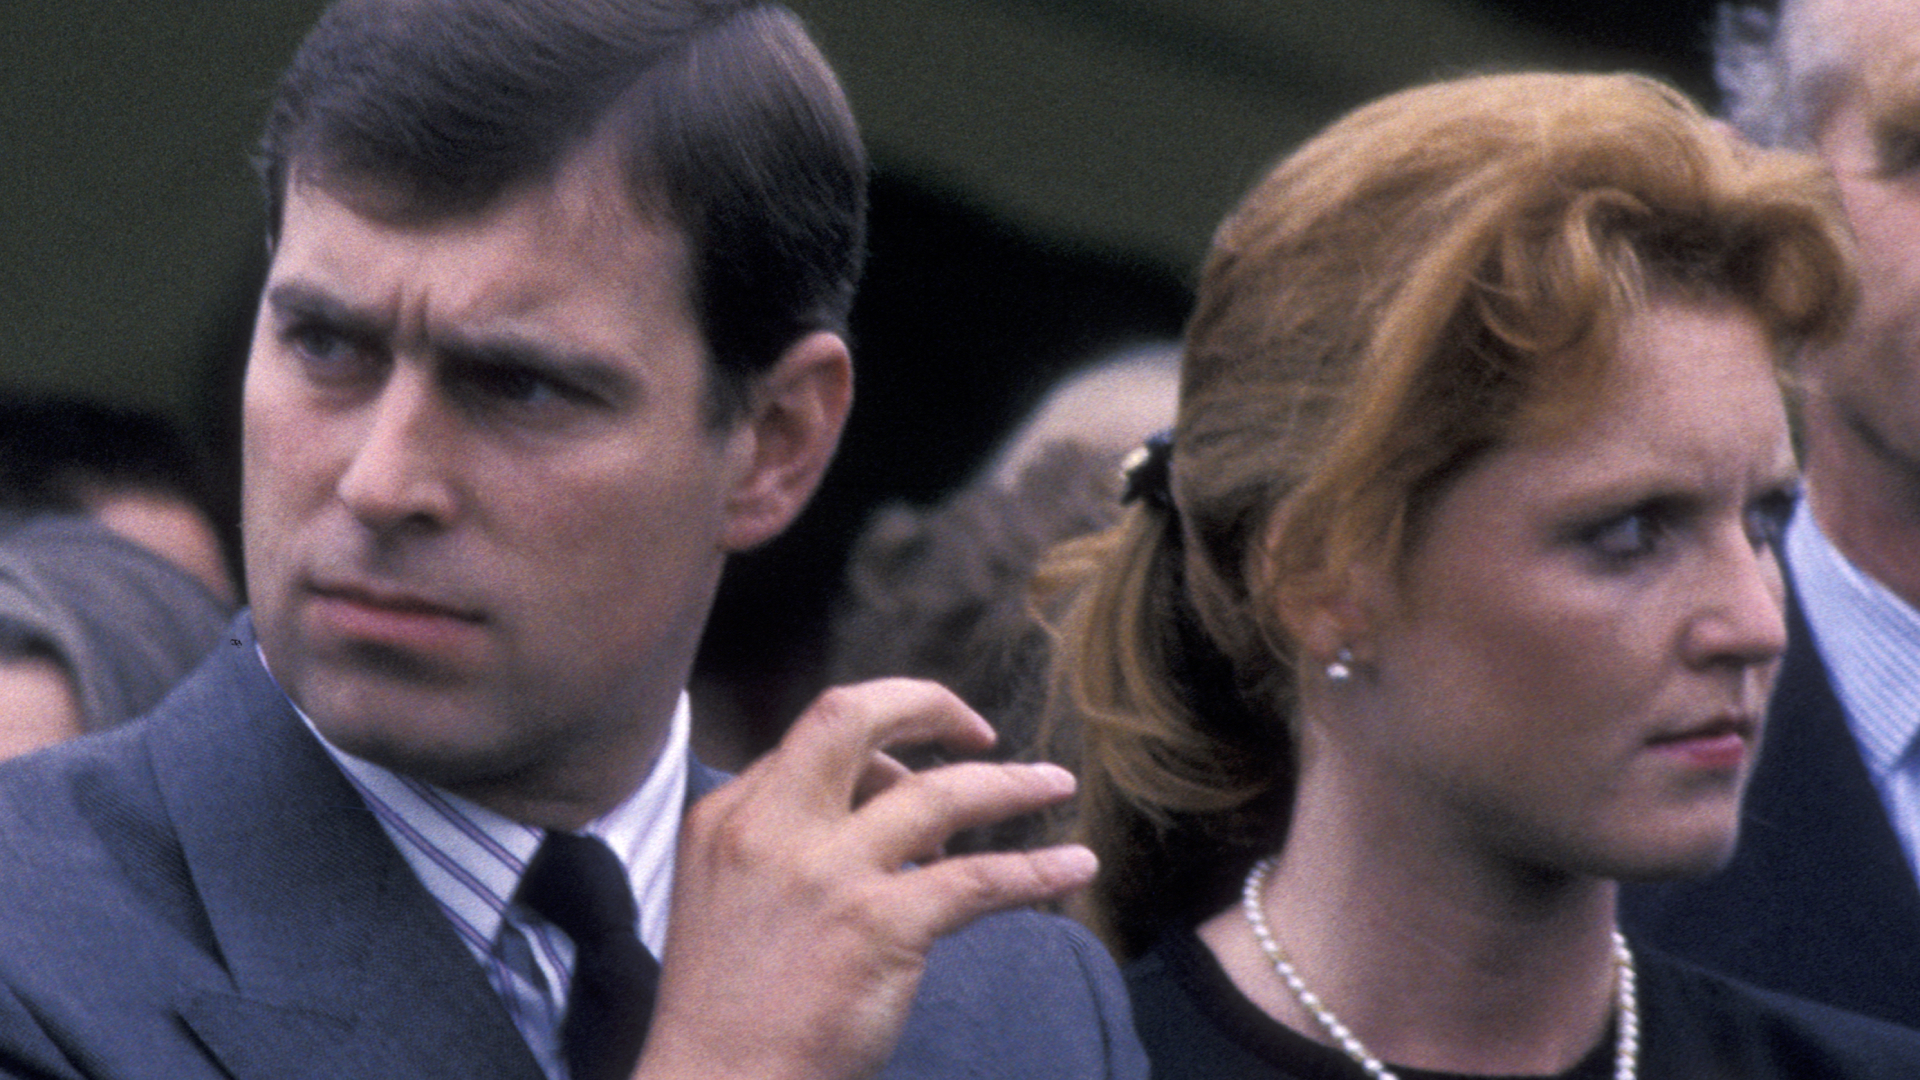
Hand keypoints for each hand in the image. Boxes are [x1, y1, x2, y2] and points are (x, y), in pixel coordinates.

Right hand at [633, 678, 1096, 1079]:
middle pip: (854, 719)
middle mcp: (772, 828)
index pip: (812, 739)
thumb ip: (783, 837)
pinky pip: (979, 878)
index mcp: (729, 817)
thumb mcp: (722, 892)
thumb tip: (877, 802)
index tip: (910, 768)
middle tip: (977, 729)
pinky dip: (1036, 868)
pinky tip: (1073, 867)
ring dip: (1010, 784)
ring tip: (1056, 783)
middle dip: (926, 704)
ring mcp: (827, 873)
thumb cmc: (727, 1007)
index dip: (874, 745)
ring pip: (939, 794)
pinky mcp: (878, 926)